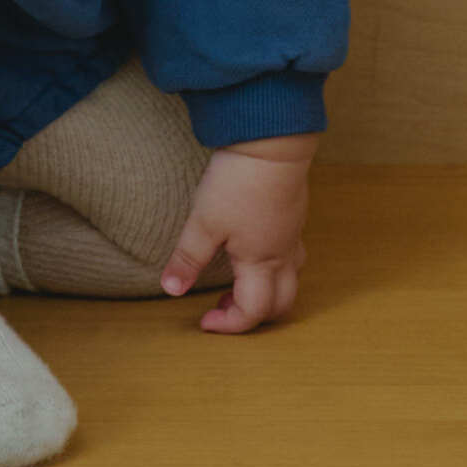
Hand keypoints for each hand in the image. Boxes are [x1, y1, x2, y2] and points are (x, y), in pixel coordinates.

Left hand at [162, 136, 313, 335]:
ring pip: (291, 279)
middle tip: (221, 305)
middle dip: (253, 315)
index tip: (204, 320)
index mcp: (261, 262)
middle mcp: (283, 254)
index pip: (253, 312)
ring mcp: (293, 234)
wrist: (272, 141)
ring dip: (266, 290)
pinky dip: (273, 266)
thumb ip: (188, 259)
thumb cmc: (239, 183)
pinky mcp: (294, 215)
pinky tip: (251, 248)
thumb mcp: (203, 223)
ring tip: (236, 281)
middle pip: (282, 303)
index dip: (229, 325)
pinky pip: (292, 254)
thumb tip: (172, 289)